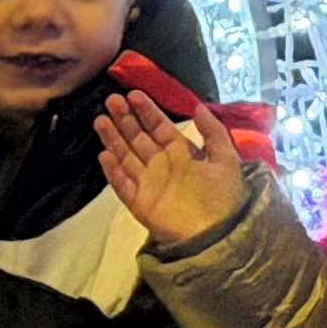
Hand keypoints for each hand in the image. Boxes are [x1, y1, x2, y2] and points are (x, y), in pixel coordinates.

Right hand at [94, 89, 248, 242]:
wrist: (218, 232)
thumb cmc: (224, 196)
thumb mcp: (226, 158)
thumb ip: (213, 131)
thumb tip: (197, 106)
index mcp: (181, 153)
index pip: (159, 126)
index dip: (146, 111)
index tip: (133, 94)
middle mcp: (161, 165)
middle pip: (138, 138)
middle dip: (124, 119)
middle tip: (111, 100)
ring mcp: (148, 183)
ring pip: (126, 156)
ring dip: (113, 139)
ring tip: (100, 120)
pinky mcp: (139, 202)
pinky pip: (122, 185)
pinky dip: (113, 171)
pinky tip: (104, 155)